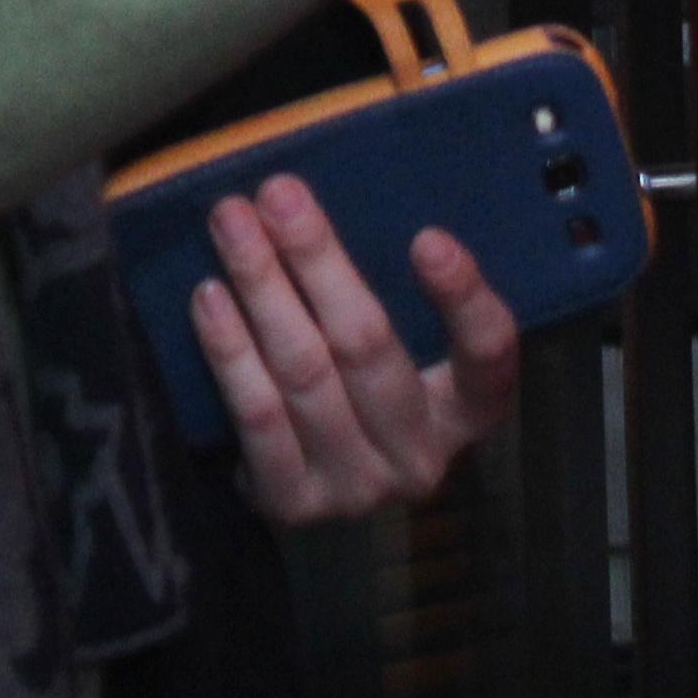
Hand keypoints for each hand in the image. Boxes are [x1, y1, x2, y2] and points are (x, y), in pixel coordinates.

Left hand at [188, 176, 520, 519]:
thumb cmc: (360, 389)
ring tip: (232, 224)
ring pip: (304, 372)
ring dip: (262, 287)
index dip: (464, 298)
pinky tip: (210, 296)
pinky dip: (230, 350)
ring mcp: (355, 486)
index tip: (427, 238)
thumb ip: (390, 289)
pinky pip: (257, 416)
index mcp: (466, 412)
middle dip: (317, 259)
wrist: (312, 485)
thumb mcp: (403, 347)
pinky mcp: (293, 503)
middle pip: (367, 345)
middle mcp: (419, 456)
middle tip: (278, 194)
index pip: (488, 355)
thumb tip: (331, 199)